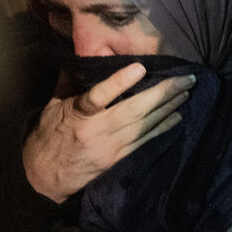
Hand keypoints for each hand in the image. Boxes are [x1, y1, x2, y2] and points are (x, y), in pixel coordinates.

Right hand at [24, 63, 194, 202]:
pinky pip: (146, 141)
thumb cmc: (47, 136)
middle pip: (135, 110)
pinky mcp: (118, 159)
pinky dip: (163, 128)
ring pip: (146, 125)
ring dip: (169, 107)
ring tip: (187, 91)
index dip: (119, 82)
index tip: (140, 67)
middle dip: (164, 93)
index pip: (98, 96)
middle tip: (186, 78)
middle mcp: (97, 131)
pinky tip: (177, 116)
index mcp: (77, 115)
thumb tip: (80, 52)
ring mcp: (111, 147)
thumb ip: (68, 81)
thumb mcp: (52, 107)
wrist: (43, 178)